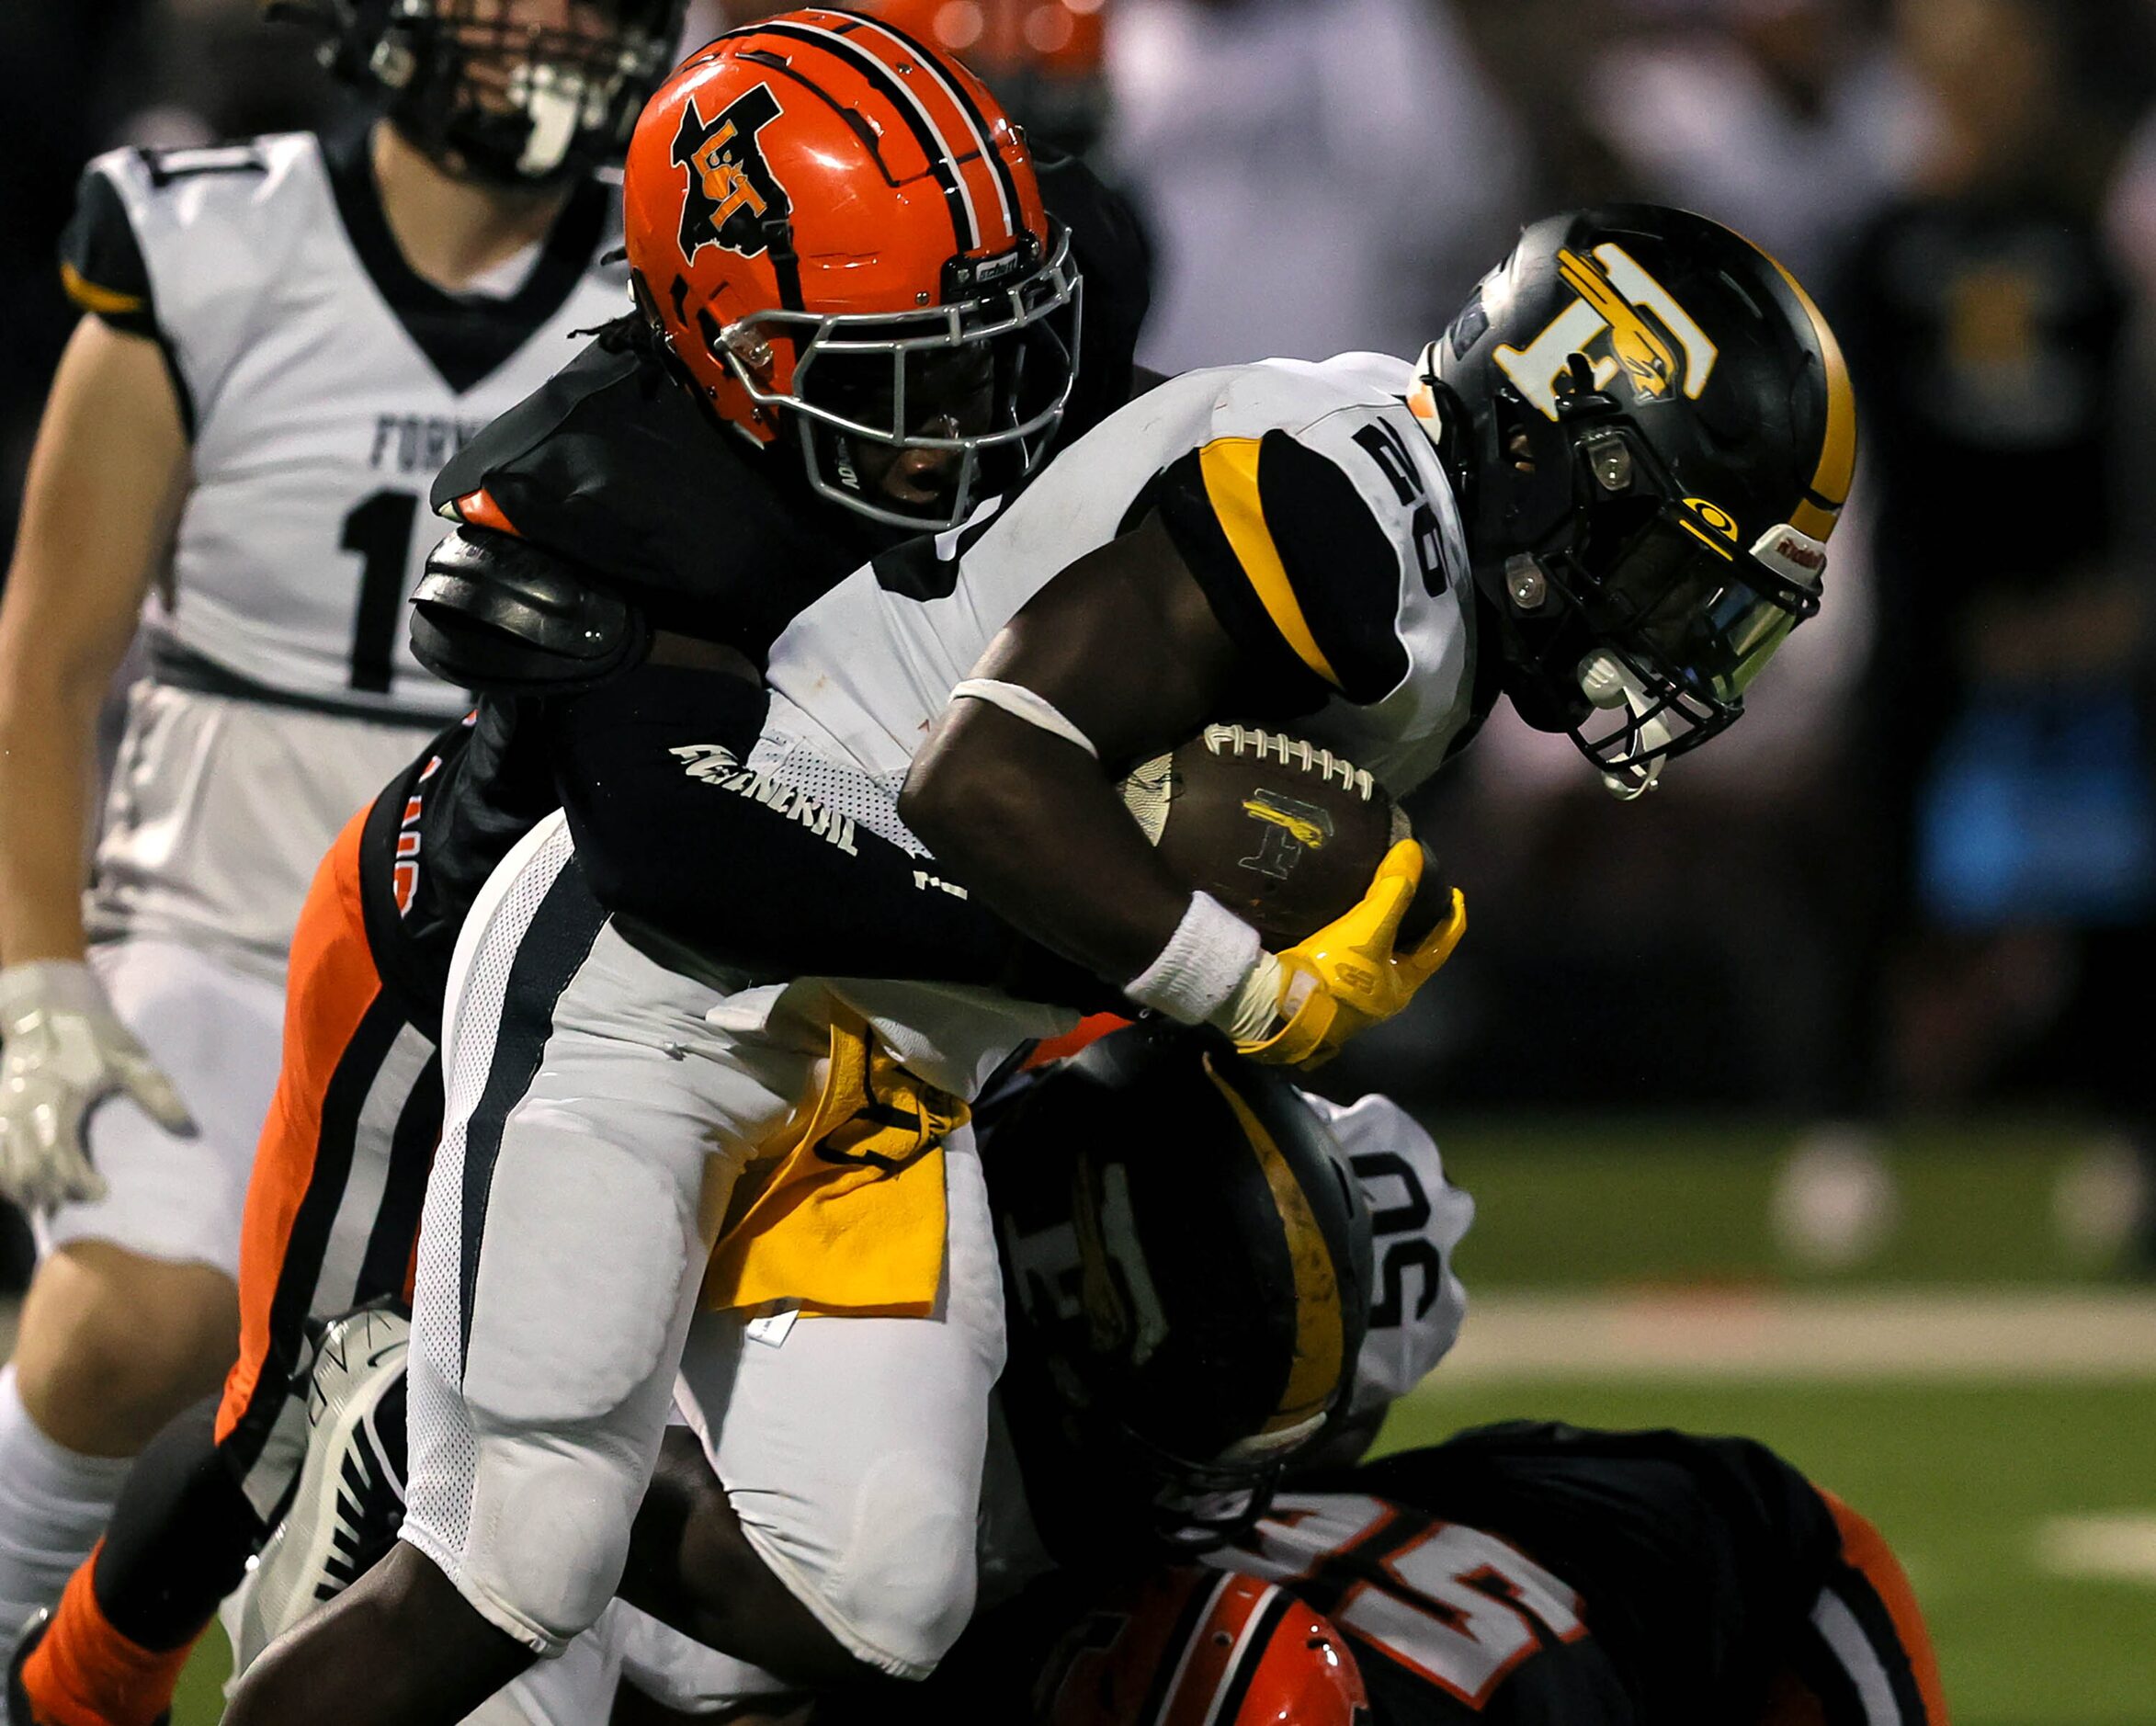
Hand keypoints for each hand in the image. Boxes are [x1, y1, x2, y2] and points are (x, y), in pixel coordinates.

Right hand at [0, 959, 195, 1211]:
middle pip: (26, 1171)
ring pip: (3, 1169)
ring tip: (55, 1200)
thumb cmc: (92, 1035)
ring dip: (25, 1192)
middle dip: (52, 1194)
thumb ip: (157, 1094)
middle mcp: (22, 1110)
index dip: (77, 1183)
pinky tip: (28, 1188)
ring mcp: (2, 1112)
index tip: (102, 1192)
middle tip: (78, 1200)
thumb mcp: (130, 1059)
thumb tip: (188, 1129)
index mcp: (57, 1099)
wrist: (44, 1008)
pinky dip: (6, 1178)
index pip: (58, 1157)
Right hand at [1233, 842, 1465, 1067]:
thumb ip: (1392, 891)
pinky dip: (1357, 940)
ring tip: (1380, 903)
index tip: (1456, 894)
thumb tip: (1411, 851)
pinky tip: (1345, 924)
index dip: (1452, 920)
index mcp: (1402, 987)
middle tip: (1417, 895)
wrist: (1277, 1008)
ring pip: (1379, 959)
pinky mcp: (1325, 992)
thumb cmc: (1334, 976)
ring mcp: (1353, 999)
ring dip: (1384, 934)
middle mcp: (1382, 997)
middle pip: (1410, 955)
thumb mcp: (1367, 930)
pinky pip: (1351, 960)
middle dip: (1416, 927)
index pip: (1440, 949)